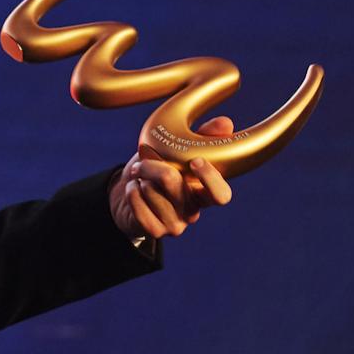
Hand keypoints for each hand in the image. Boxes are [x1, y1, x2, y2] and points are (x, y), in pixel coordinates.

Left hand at [109, 116, 234, 238]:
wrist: (128, 194)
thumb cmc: (156, 171)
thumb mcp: (176, 152)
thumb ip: (201, 139)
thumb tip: (226, 122)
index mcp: (203, 192)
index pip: (221, 194)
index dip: (210, 178)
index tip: (195, 160)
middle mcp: (193, 210)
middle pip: (173, 183)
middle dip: (152, 165)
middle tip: (143, 160)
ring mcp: (175, 224)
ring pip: (152, 193)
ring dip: (139, 178)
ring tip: (138, 176)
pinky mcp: (155, 231)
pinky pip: (139, 207)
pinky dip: (131, 192)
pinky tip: (133, 188)